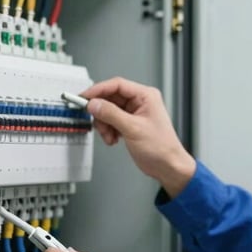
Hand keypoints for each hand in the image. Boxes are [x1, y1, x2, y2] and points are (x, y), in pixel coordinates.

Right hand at [81, 77, 195, 197]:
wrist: (167, 166)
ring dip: (104, 124)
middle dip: (101, 112)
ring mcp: (134, 113)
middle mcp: (140, 102)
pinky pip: (111, 121)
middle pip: (110, 98)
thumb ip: (111, 114)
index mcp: (145, 96)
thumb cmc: (161, 147)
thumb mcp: (133, 128)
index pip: (117, 85)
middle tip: (96, 121)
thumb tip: (94, 104)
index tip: (85, 97)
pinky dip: (108, 130)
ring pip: (108, 111)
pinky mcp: (129, 124)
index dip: (98, 90)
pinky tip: (113, 139)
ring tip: (109, 135)